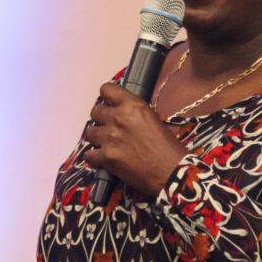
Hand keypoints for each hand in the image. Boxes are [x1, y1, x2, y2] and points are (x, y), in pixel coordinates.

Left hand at [84, 82, 189, 196]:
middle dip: (101, 119)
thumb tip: (123, 112)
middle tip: (109, 127)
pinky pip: (89, 154)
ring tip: (108, 144)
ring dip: (97, 138)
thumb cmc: (169, 148)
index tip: (108, 103)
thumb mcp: (154, 119)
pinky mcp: (106, 157)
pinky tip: (104, 159)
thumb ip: (135, 113)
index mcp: (133, 105)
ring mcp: (111, 137)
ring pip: (89, 132)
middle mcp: (120, 118)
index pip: (107, 89)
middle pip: (95, 111)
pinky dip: (95, 158)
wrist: (172, 172)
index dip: (107, 97)